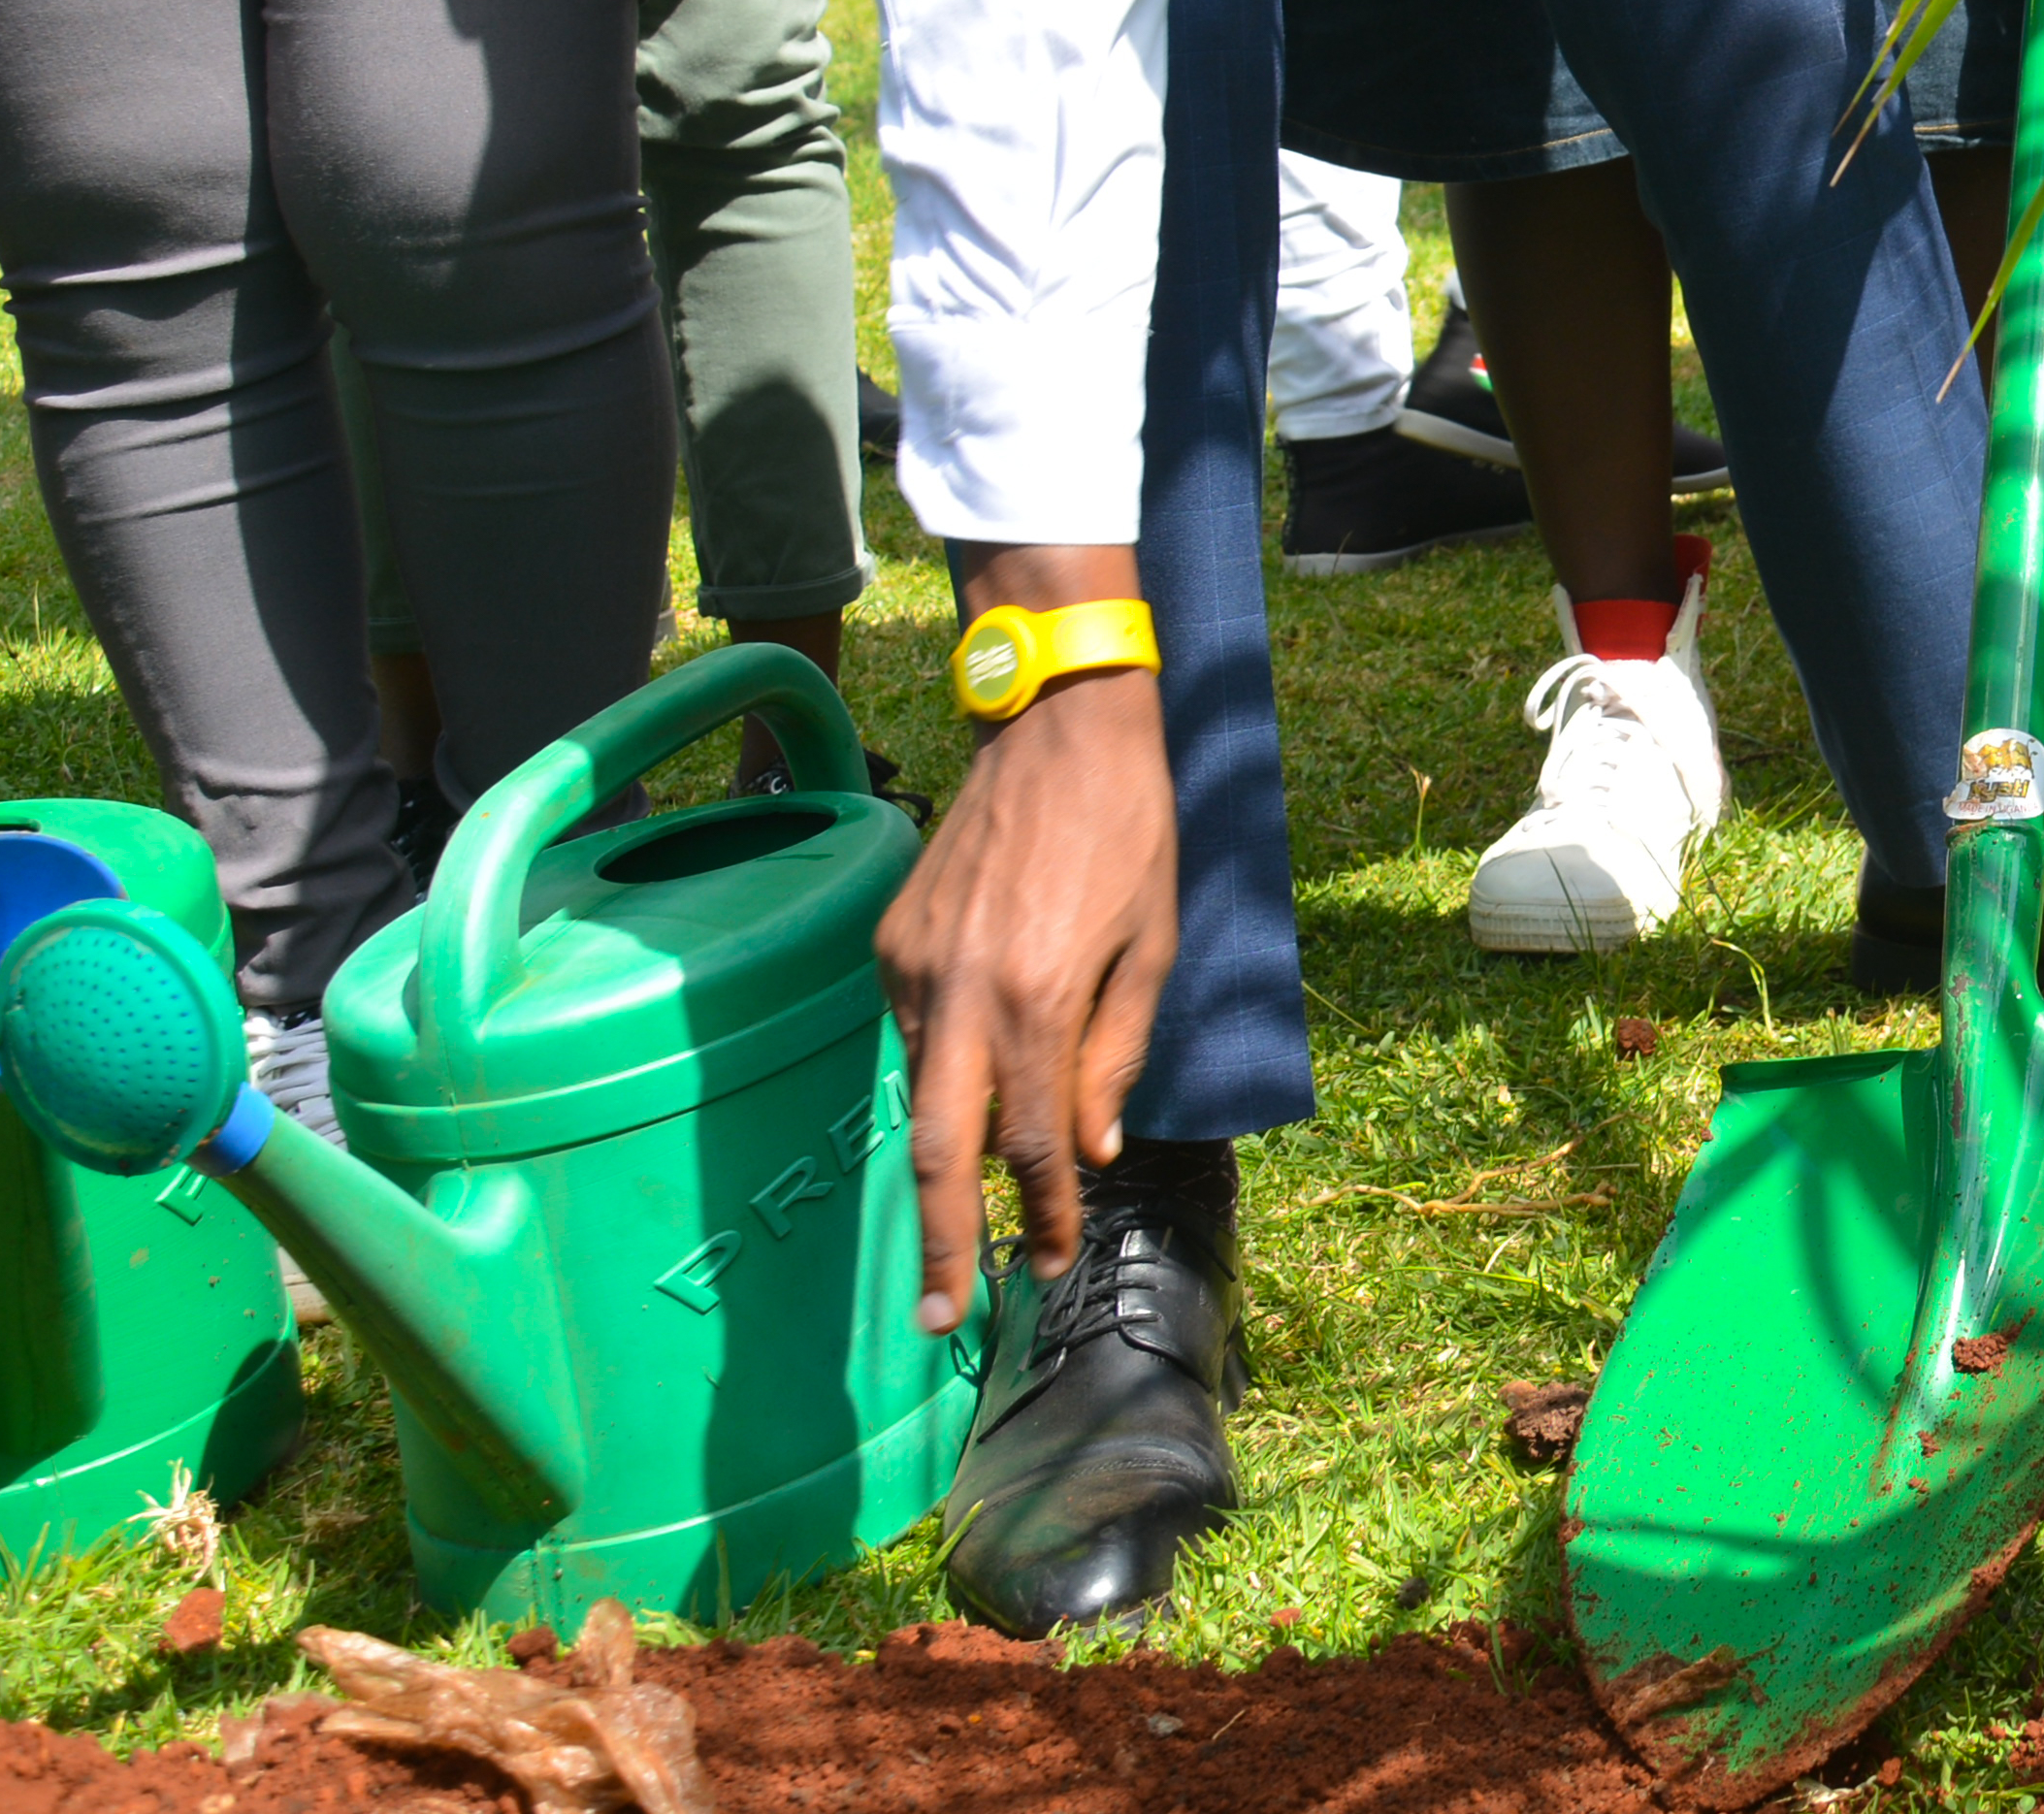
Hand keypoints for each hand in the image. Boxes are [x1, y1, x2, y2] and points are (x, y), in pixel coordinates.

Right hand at [877, 545, 1176, 1330]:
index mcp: (1040, 1000)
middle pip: (939, 1148)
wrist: (1058, 729)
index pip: (1035, 1142)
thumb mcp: (1153, 949)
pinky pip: (912, 1034)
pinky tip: (970, 1083)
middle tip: (939, 1315)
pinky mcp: (890, 942)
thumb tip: (1090, 1153)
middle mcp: (963, 993)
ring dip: (946, 1155)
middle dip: (939, 1240)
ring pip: (922, 1092)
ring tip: (963, 1217)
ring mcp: (913, 967)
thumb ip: (1113, 1057)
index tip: (1044, 1265)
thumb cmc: (1130, 834)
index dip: (1043, 1211)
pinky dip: (940, 1073)